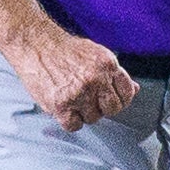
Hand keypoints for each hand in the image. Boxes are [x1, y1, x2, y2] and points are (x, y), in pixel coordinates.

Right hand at [11, 27, 136, 131]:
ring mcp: (79, 93)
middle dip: (103, 107)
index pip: (127, 93)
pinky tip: (65, 107)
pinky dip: (70, 120)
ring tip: (73, 98)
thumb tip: (134, 89)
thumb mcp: (96, 54)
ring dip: (84, 112)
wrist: (35, 43)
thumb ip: (114, 73)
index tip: (111, 98)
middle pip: (113, 109)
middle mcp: (95, 79)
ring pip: (93, 118)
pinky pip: (74, 125)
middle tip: (90, 99)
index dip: (120, 98)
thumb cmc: (64, 49)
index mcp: (107, 64)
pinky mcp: (61, 104)